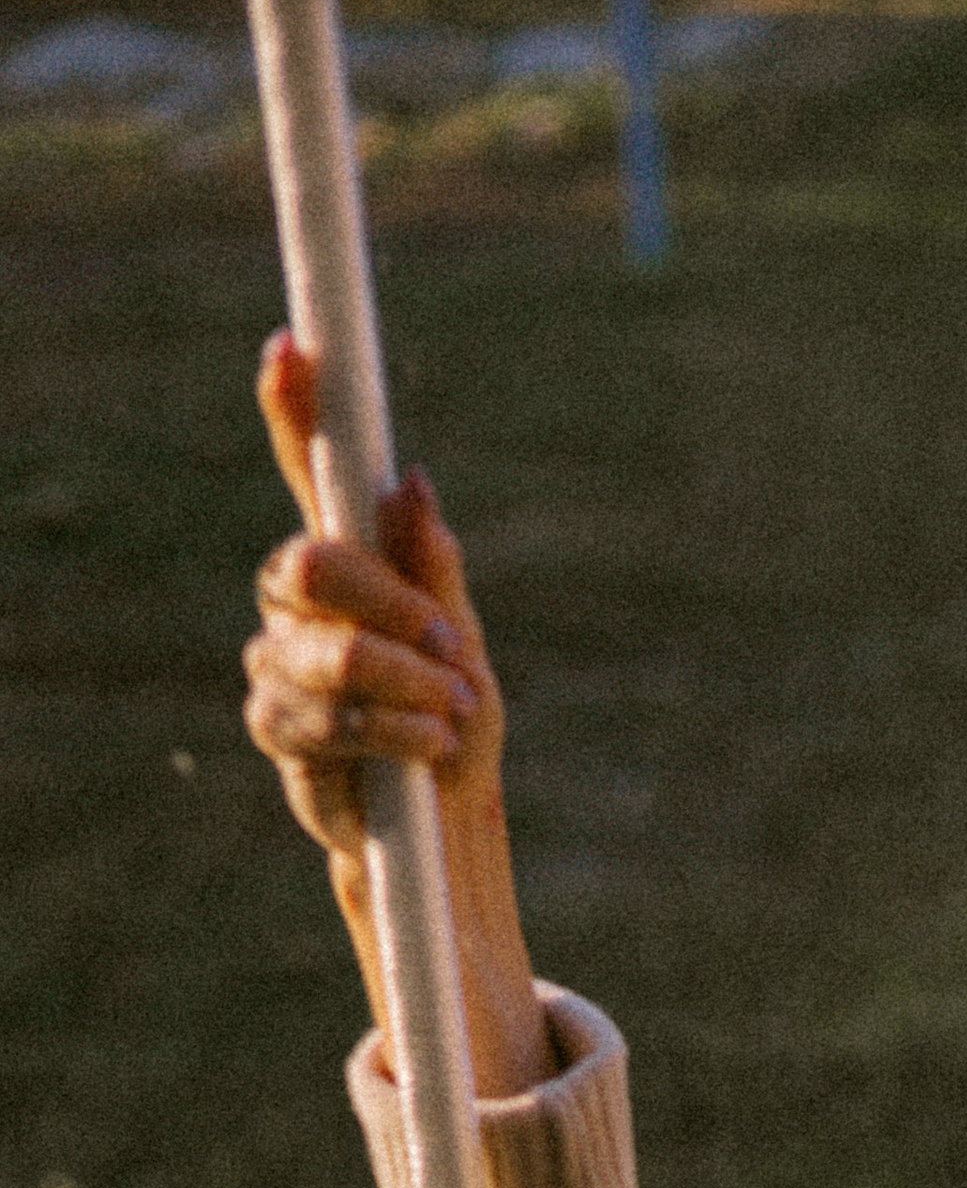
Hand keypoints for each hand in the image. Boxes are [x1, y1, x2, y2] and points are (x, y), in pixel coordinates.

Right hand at [242, 332, 547, 1095]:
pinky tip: (427, 748)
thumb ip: (435, 573)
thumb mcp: (467, 647)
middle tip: (447, 647)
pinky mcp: (280, 734)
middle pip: (308, 560)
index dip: (296, 412)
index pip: (314, 476)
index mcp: (352, 570)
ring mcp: (280, 666)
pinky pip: (323, 718)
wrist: (448, 840)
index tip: (294, 347)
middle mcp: (301, 606)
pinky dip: (390, 731)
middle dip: (386, 601)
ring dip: (401, 683)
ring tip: (452, 714)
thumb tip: (412, 485)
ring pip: (322, 650)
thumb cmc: (458, 731)